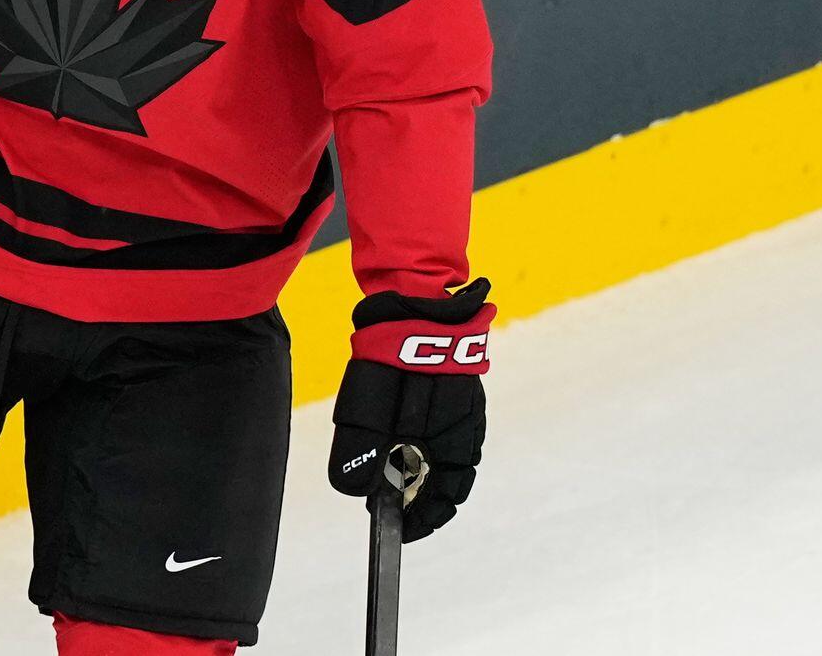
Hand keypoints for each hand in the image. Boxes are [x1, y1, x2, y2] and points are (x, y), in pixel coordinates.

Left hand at [327, 279, 492, 541]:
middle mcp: (467, 421)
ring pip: (448, 449)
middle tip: (392, 505)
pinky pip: (444, 422)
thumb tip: (354, 490)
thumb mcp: (369, 402)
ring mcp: (464, 398)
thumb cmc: (393, 348)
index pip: (448, 494)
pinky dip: (423, 438)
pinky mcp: (455, 379)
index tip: (398, 528)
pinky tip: (401, 431)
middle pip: (450, 476)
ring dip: (423, 468)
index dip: (423, 518)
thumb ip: (363, 448)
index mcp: (454, 435)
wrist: (413, 293)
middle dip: (421, 496)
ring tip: (393, 474)